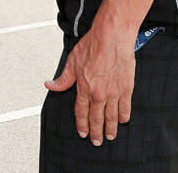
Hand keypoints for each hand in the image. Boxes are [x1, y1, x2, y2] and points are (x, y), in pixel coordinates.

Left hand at [45, 23, 135, 145]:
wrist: (112, 37)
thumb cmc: (93, 45)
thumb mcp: (72, 61)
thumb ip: (63, 78)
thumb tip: (51, 85)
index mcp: (84, 87)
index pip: (81, 112)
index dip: (81, 124)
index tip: (82, 132)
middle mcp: (99, 93)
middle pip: (96, 119)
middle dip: (96, 132)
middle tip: (97, 141)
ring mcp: (114, 92)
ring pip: (111, 117)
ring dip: (110, 128)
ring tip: (110, 136)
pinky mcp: (126, 88)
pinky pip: (125, 108)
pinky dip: (123, 116)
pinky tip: (122, 121)